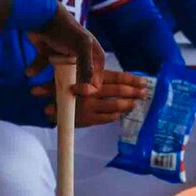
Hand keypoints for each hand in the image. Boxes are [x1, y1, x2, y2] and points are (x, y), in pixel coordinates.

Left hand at [23, 13, 108, 89]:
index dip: (86, 90)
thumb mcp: (81, 45)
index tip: (73, 92)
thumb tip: (91, 88)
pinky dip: (36, 69)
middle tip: (53, 100)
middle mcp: (82, 58)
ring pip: (59, 77)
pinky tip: (28, 71)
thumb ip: (87, 66)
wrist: (42, 13)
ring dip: (47, 85)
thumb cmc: (65, 28)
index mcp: (95, 57)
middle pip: (77, 82)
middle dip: (65, 91)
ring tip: (35, 91)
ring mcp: (65, 57)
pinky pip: (44, 67)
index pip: (96, 81)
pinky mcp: (50, 54)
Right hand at [33, 67, 152, 125]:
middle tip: (145, 93)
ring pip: (115, 105)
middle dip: (134, 92)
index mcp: (91, 78)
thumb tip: (121, 78)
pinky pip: (108, 118)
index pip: (116, 77)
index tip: (144, 82)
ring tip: (136, 103)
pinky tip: (123, 113)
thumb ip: (97, 75)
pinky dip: (117, 115)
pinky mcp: (88, 119)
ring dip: (128, 104)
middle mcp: (91, 91)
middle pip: (119, 91)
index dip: (132, 80)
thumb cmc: (67, 86)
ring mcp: (90, 106)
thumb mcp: (79, 76)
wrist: (50, 105)